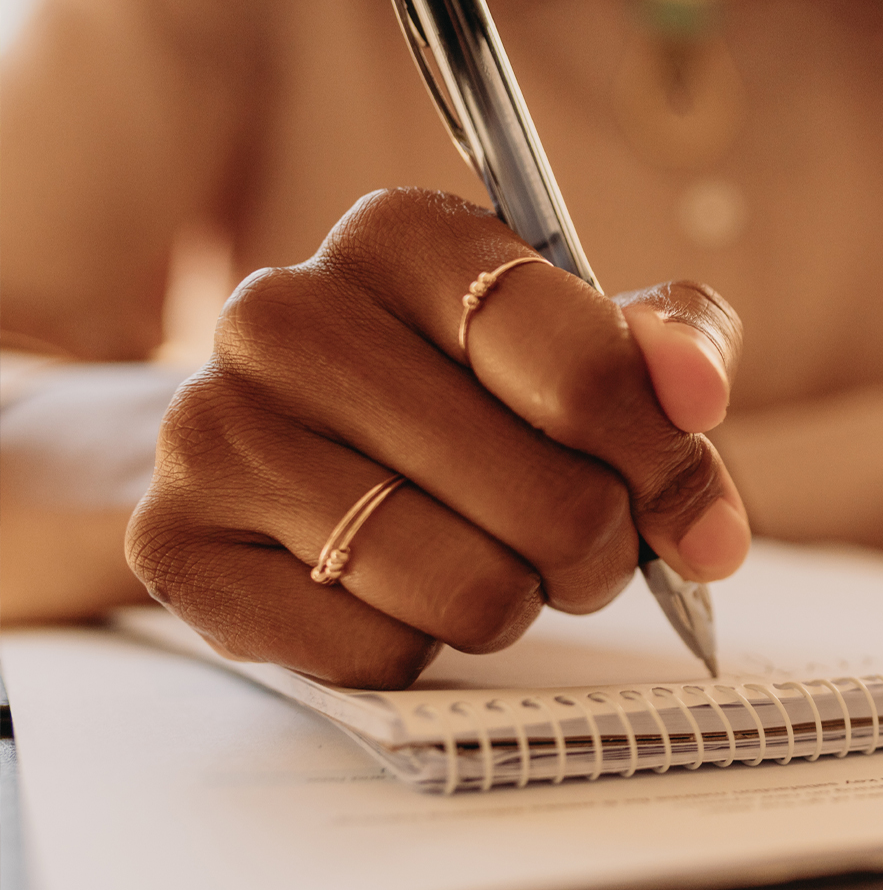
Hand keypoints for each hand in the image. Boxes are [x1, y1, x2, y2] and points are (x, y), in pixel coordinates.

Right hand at [127, 190, 748, 685]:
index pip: (583, 368)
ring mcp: (216, 430)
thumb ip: (655, 343)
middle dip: (600, 547)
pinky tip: (396, 590)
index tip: (699, 514)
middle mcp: (287, 314)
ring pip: (470, 592)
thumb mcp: (561, 333)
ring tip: (499, 564)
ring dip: (519, 600)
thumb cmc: (442, 385)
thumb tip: (696, 390)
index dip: (666, 460)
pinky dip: (419, 643)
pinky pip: (374, 653)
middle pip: (547, 500)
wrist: (272, 433)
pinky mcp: (177, 546)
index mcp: (398, 236)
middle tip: (583, 542)